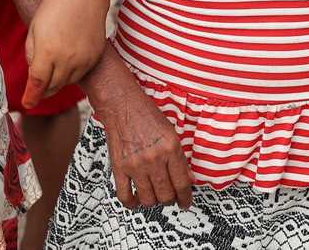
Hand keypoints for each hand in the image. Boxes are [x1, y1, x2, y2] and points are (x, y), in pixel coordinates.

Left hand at [23, 0, 107, 108]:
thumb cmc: (55, 6)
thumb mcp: (34, 29)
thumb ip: (32, 55)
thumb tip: (35, 74)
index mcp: (48, 52)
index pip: (38, 84)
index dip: (31, 97)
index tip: (27, 104)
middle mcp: (68, 59)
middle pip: (52, 87)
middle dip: (43, 89)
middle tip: (37, 87)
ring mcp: (84, 59)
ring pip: (67, 82)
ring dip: (57, 80)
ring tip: (53, 65)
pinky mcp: (95, 56)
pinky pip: (81, 74)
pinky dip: (72, 72)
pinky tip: (68, 59)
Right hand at [99, 85, 192, 209]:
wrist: (122, 104)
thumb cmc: (146, 115)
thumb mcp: (171, 133)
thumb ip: (180, 158)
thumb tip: (189, 179)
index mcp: (170, 148)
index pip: (182, 183)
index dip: (185, 198)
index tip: (185, 203)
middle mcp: (154, 158)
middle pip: (166, 195)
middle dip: (170, 200)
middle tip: (169, 197)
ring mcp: (135, 165)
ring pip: (148, 199)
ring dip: (153, 201)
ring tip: (154, 195)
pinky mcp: (119, 168)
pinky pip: (125, 195)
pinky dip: (132, 203)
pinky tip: (136, 200)